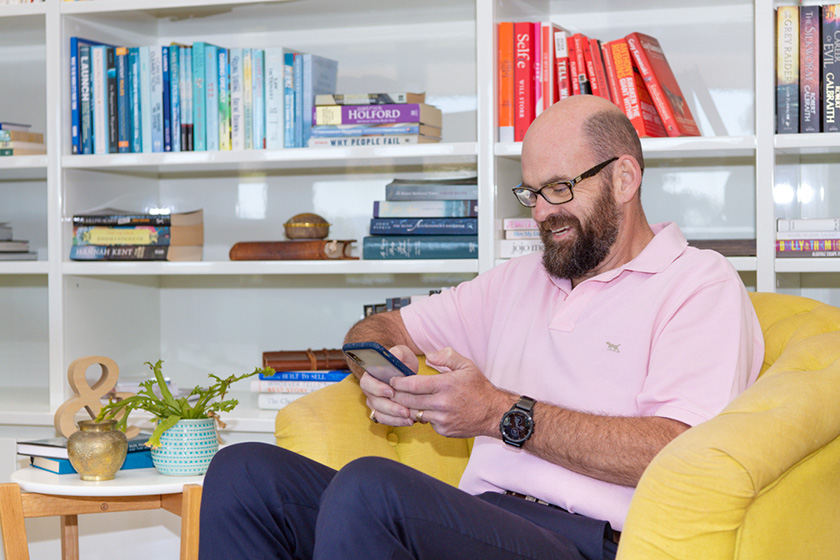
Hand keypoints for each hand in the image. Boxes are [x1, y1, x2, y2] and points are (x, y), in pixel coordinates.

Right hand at [358, 345, 417, 426]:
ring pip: (379, 413)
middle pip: (374, 401)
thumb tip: (393, 357)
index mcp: (371, 374)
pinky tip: (409, 421)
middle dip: (390, 407)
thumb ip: (397, 353)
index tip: (391, 391)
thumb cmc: (402, 361)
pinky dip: (396, 422)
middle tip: (404, 410)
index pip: (367, 382)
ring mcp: (375, 401)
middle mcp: (370, 390)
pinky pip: (385, 420)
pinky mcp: (382, 411)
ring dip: (394, 417)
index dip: (377, 388)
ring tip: (409, 417)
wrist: (407, 372)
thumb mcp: (402, 353)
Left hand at [389, 347, 509, 437]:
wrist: (494, 413)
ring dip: (406, 406)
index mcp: (446, 385)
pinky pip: (426, 422)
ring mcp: (442, 419)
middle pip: (409, 400)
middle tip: (389, 390)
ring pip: (414, 413)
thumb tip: (429, 356)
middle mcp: (442, 404)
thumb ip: (447, 356)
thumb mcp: (466, 365)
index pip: (413, 385)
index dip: (398, 382)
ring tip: (401, 399)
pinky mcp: (443, 430)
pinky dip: (422, 415)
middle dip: (396, 395)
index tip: (392, 379)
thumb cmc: (479, 388)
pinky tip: (423, 409)